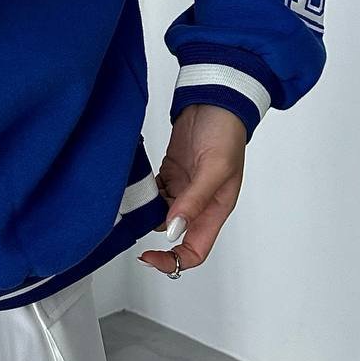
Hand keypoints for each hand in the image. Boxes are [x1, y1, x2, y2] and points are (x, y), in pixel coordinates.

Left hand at [138, 104, 246, 275]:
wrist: (215, 99)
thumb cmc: (226, 132)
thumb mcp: (214, 168)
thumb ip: (194, 201)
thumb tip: (174, 230)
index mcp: (216, 210)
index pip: (195, 251)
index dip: (173, 261)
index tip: (149, 257)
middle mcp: (199, 204)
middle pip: (173, 234)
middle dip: (153, 232)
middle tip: (134, 223)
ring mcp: (183, 188)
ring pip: (159, 213)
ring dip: (146, 211)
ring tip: (133, 200)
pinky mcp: (170, 173)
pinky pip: (154, 193)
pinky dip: (144, 193)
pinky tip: (137, 186)